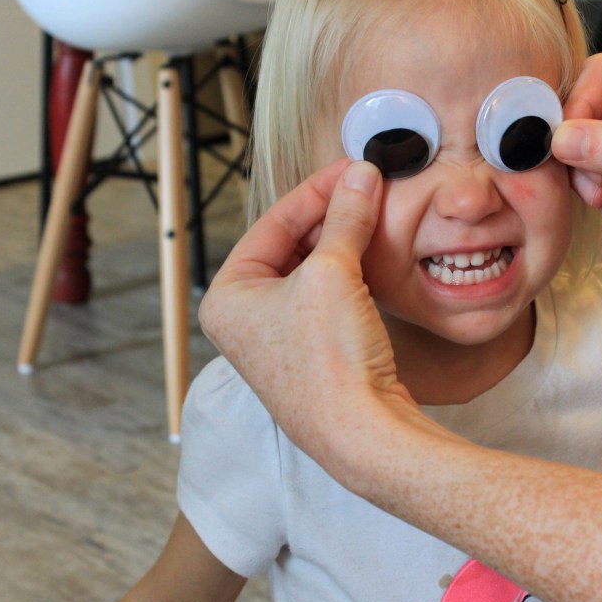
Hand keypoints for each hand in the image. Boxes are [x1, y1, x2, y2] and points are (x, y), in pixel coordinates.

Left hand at [198, 159, 414, 457]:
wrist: (363, 433)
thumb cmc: (329, 362)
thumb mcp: (332, 272)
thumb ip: (346, 217)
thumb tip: (362, 176)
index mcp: (227, 297)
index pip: (271, 223)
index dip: (315, 191)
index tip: (351, 169)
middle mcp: (245, 319)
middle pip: (290, 245)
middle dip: (331, 215)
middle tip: (367, 186)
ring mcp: (279, 339)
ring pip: (311, 271)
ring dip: (343, 241)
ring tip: (374, 212)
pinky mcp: (313, 354)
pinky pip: (328, 297)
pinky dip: (351, 272)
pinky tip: (375, 254)